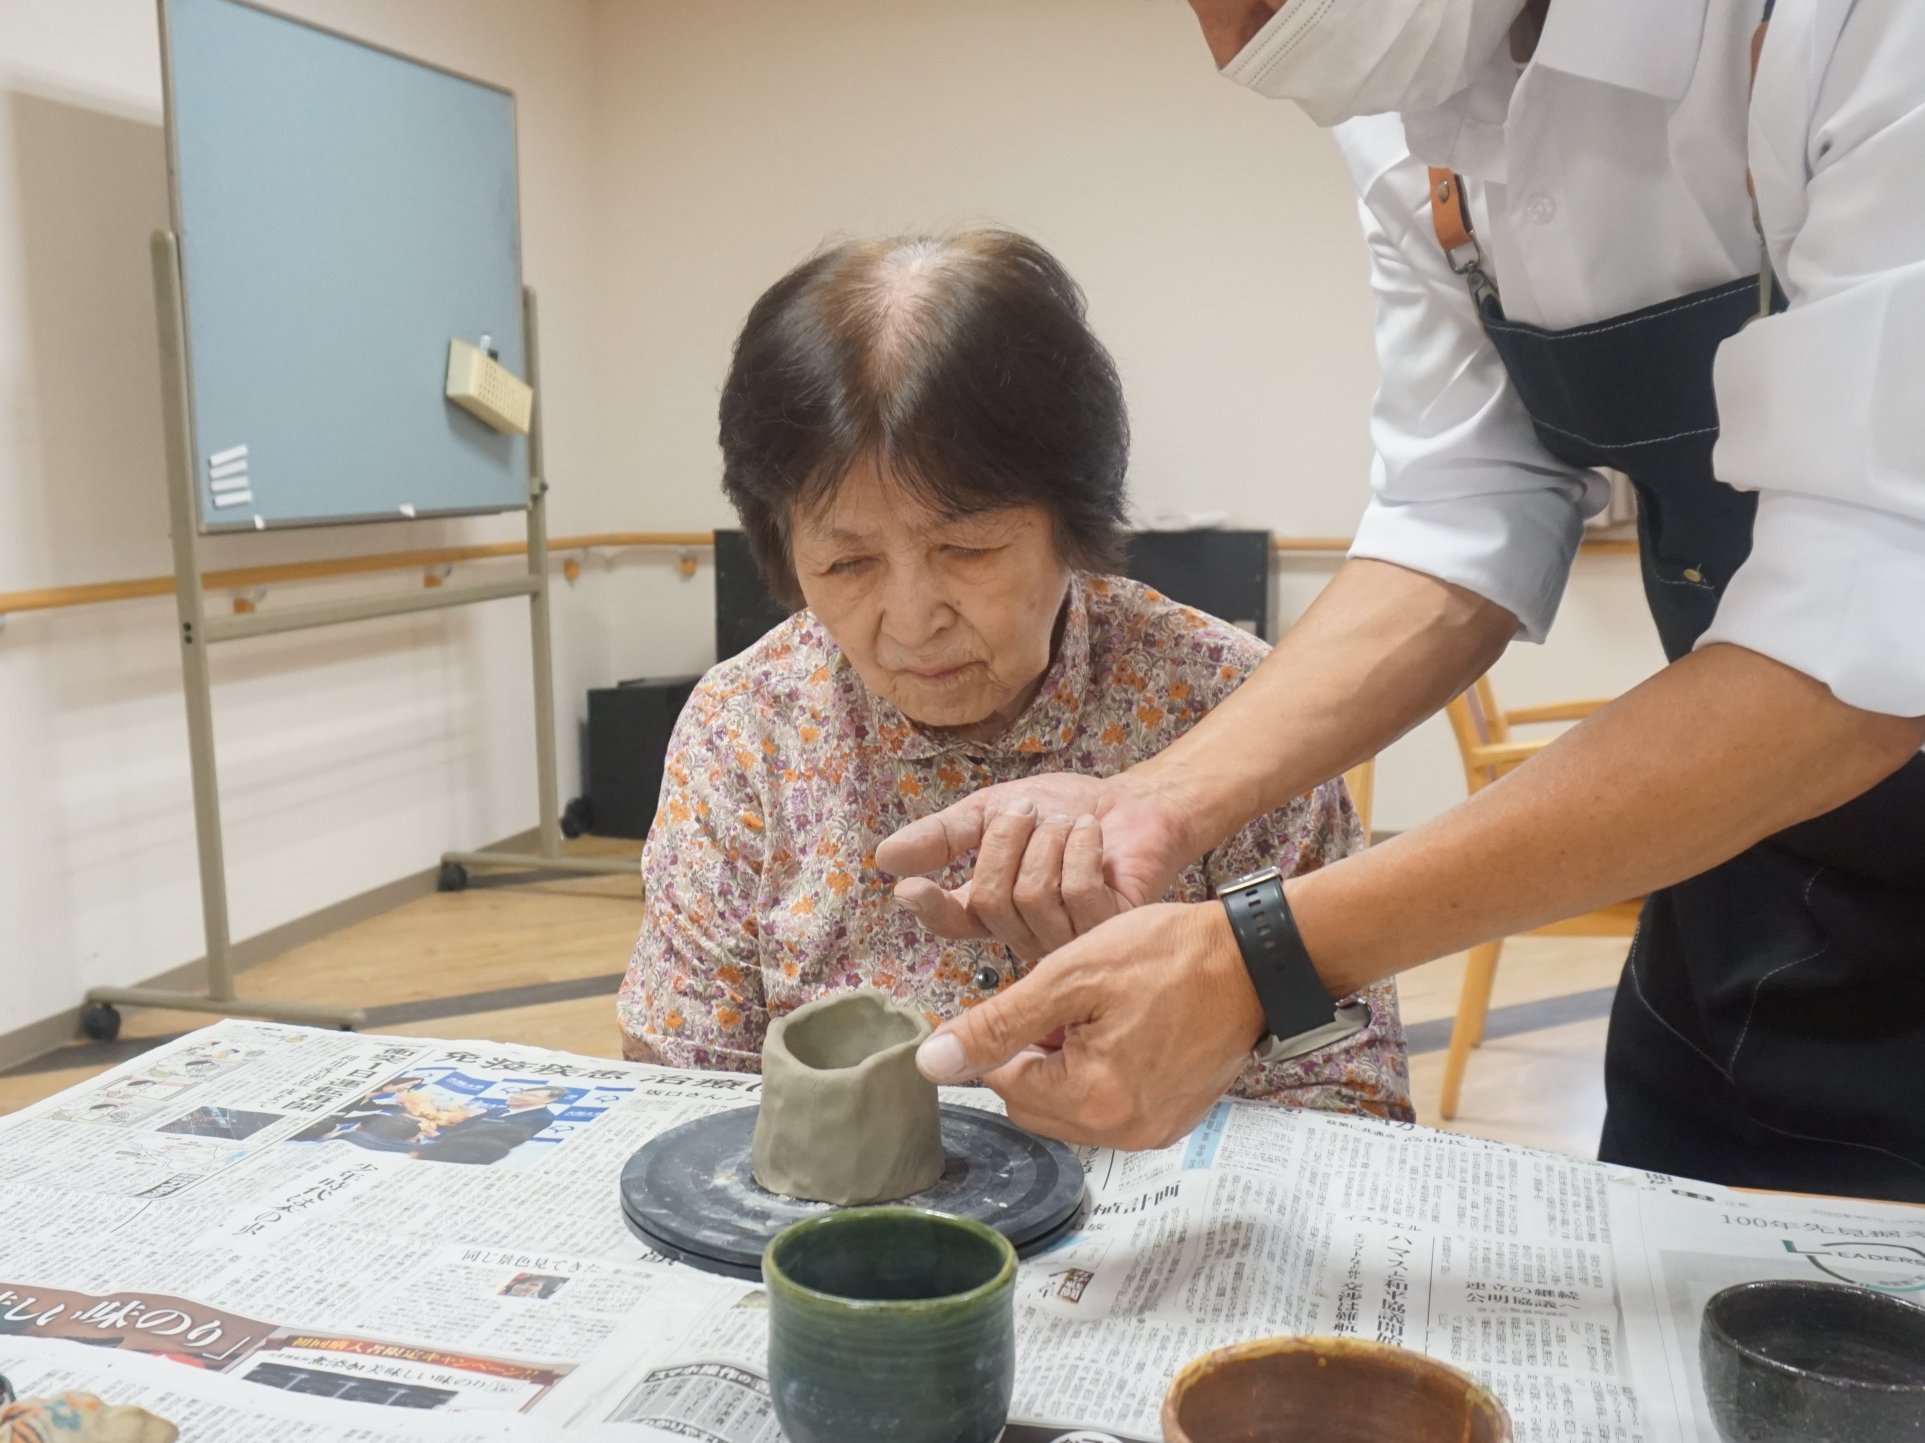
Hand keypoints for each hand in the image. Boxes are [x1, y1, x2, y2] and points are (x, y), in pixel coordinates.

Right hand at [877, 771, 1197, 959]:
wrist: (1132, 802)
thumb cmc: (1062, 810)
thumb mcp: (991, 811)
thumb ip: (942, 835)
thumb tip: (884, 858)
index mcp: (992, 911)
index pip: (952, 924)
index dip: (930, 910)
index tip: (910, 888)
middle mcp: (1025, 934)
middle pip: (991, 900)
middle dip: (1006, 842)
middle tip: (1029, 809)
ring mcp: (1068, 940)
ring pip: (1033, 896)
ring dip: (1048, 840)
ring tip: (1068, 823)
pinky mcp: (1109, 932)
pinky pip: (1077, 892)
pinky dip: (1080, 848)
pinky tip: (1091, 834)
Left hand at [913, 902, 1264, 1149]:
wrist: (1257, 960)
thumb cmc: (1169, 956)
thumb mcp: (1070, 976)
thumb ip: (998, 1023)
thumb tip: (933, 1063)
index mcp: (1092, 1102)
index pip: (1004, 1084)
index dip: (1004, 1036)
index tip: (1028, 996)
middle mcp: (1124, 1133)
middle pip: (1035, 1104)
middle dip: (1034, 1055)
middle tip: (1065, 1002)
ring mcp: (1154, 1131)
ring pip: (1071, 1106)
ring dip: (1067, 1063)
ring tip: (1098, 1012)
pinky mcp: (1174, 1119)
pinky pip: (1112, 1106)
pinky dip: (1103, 1072)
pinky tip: (1125, 1030)